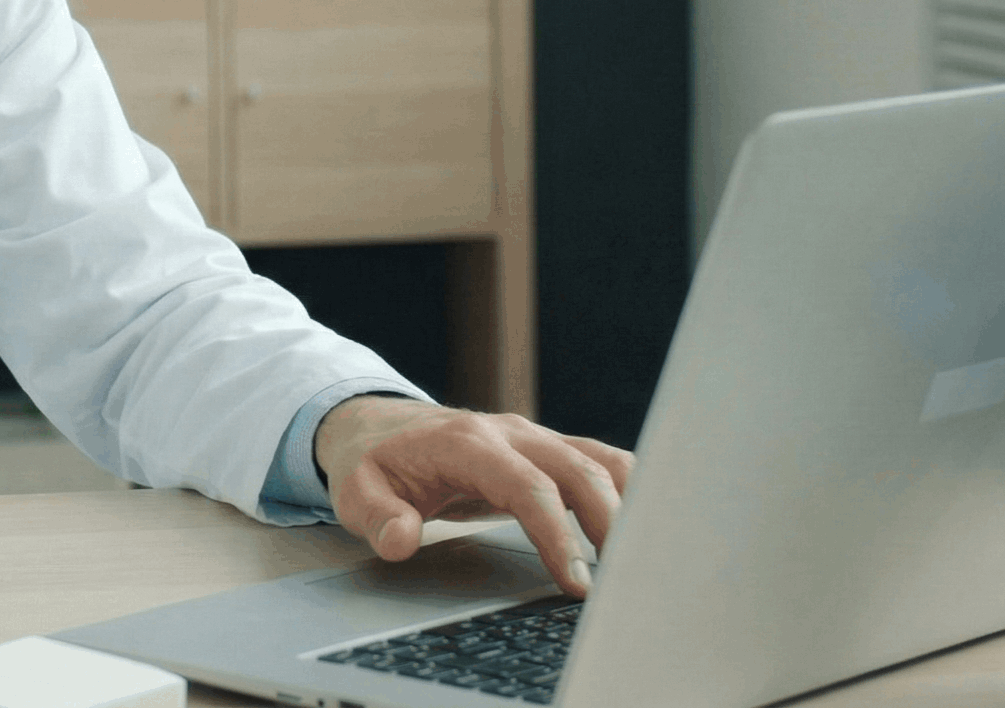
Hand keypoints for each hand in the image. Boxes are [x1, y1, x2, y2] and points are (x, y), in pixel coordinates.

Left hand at [314, 397, 634, 599]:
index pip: (528, 486)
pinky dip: (629, 487)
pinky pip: (600, 460)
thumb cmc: (375, 462)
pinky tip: (647, 523)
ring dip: (630, 502)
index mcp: (468, 444)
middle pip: (578, 469)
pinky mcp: (548, 448)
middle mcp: (511, 433)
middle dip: (609, 523)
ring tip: (648, 554)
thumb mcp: (356, 491)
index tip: (575, 580)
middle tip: (623, 580)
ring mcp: (534, 437)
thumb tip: (402, 539)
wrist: (381, 425)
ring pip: (599, 460)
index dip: (557, 533)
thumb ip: (378, 516)